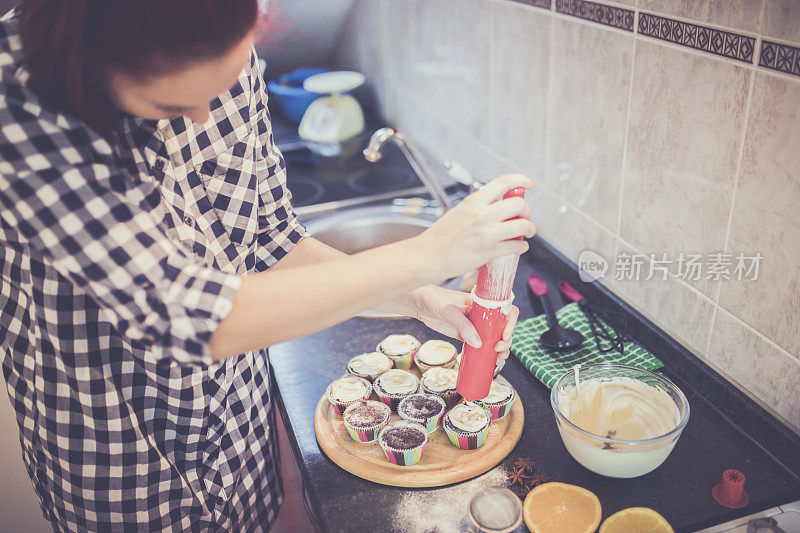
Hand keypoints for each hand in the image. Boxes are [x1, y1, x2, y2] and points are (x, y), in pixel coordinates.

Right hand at [413, 174, 535, 280]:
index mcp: (473, 202)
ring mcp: (487, 234)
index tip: (528, 184)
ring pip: (523, 226)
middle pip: (519, 204)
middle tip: (523, 217)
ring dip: (529, 229)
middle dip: (526, 211)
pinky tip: (518, 247)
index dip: (520, 180)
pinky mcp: (489, 252)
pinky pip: (517, 246)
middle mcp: (482, 215)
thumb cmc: (441, 236)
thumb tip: (499, 206)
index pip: (504, 183)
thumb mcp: (459, 211)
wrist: (428, 256)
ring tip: (526, 232)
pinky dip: (522, 246)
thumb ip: (479, 207)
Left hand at [413, 286, 519, 363]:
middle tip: (498, 350)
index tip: (504, 336)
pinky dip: (487, 354)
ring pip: (494, 338)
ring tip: (499, 360)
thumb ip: (464, 326)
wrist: (420, 304)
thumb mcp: (450, 311)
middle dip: (506, 341)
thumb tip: (479, 344)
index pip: (506, 311)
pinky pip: (481, 345)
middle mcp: (483, 314)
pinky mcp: (466, 335)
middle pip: (503, 328)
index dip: (510, 323)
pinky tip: (489, 362)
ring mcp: (475, 325)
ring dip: (500, 350)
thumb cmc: (435, 300)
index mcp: (483, 303)